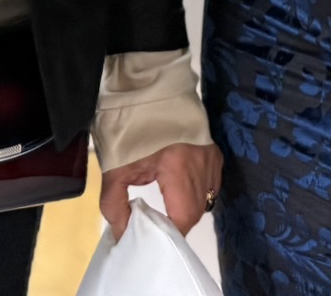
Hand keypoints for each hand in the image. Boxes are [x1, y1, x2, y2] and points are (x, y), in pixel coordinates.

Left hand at [98, 142, 221, 238]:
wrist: (147, 94)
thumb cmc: (130, 130)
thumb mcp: (116, 168)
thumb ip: (115, 205)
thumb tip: (123, 234)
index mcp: (178, 167)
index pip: (183, 217)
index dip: (170, 232)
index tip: (153, 236)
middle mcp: (202, 164)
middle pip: (195, 211)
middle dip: (176, 223)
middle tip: (156, 224)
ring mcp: (211, 158)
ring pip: (204, 199)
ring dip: (186, 208)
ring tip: (166, 207)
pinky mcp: (214, 153)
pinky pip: (210, 185)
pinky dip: (196, 192)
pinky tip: (180, 187)